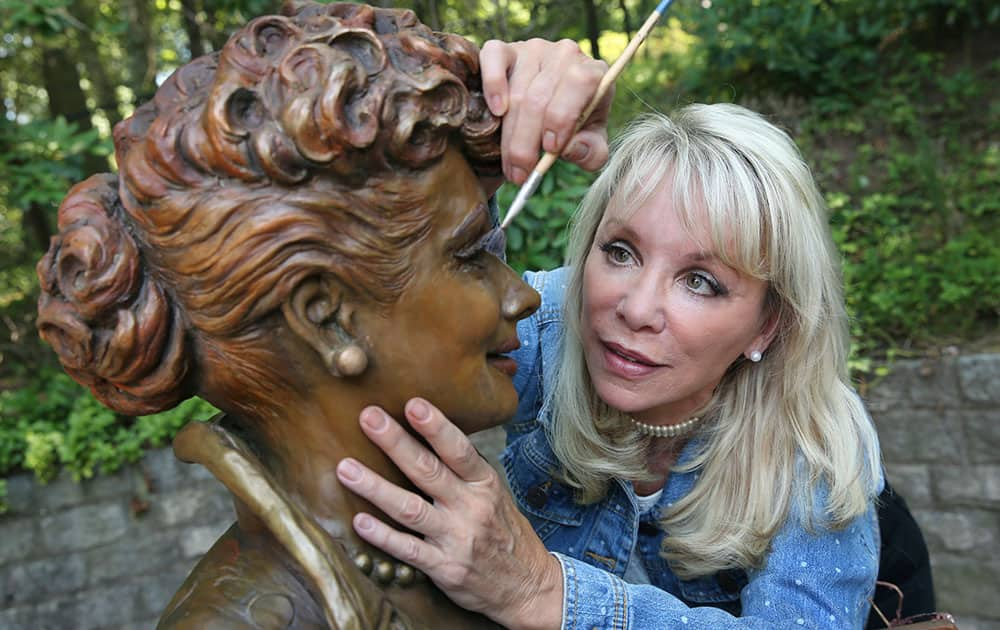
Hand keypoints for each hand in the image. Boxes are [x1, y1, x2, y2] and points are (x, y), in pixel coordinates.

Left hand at [336, 399, 562, 629]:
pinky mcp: (444, 567)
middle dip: (395, 442)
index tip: (413, 404)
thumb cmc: (504, 531)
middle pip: (428, 471)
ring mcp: (456, 538)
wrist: (528, 585)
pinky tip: (360, 522)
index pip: (459, 450)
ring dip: (375, 487)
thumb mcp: (494, 494)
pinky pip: (408, 550)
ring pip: (409, 509)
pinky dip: (383, 535)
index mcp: (485, 484)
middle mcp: (471, 508)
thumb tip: (427, 433)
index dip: (436, 427)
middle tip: (368, 417)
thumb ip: (463, 470)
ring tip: (345, 468)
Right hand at [480, 38, 611, 184]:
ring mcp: (533, 49)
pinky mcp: (505, 49)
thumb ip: (592, 153)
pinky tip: (496, 111)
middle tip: (520, 174)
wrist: (551, 106)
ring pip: (516, 93)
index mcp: (592, 72)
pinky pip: (492, 57)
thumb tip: (571, 149)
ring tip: (510, 165)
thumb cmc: (574, 126)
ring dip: (509, 135)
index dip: (563, 117)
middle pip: (540, 97)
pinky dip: (492, 84)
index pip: (580, 83)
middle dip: (527, 143)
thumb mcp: (591, 143)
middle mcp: (564, 54)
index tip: (550, 150)